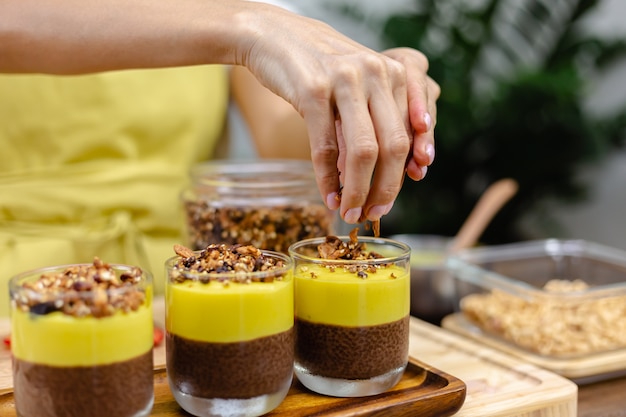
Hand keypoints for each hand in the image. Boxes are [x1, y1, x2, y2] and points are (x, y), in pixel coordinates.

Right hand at [240, 6, 438, 223]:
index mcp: (393, 73)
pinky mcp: (312, 92)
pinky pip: (325, 148)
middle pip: (394, 145)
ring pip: (363, 152)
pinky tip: (329, 196)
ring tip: (351, 212)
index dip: (413, 161)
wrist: (275, 36)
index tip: (411, 184)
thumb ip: (378, 118)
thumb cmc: (321, 67)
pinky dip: (328, 180)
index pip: (412, 128)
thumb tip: (392, 173)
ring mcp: (344, 82)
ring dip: (358, 191)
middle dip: (387, 188)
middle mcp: (375, 74)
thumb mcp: (359, 84)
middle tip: (377, 212)